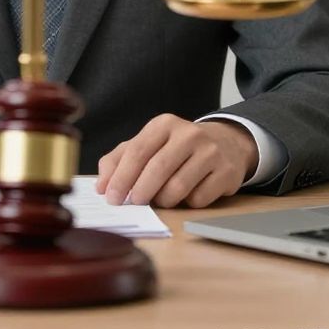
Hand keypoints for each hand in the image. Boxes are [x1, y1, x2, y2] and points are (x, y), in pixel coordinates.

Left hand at [95, 115, 258, 208]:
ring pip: (177, 188)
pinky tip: (187, 195)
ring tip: (161, 198)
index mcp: (163, 124)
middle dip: (141, 192)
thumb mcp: (148, 144)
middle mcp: (188, 134)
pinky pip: (199, 199)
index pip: (137, 151)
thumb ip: (119, 160)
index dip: (122, 177)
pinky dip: (187, 204)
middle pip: (157, 169)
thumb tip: (102, 186)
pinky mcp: (226, 172)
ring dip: (164, 201)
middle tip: (134, 204)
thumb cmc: (176, 147)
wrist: (225, 143)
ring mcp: (210, 152)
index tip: (111, 198)